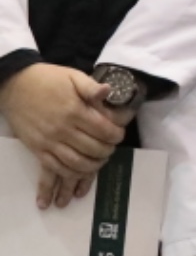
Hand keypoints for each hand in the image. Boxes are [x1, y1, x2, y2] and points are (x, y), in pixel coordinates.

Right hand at [0, 64, 124, 205]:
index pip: (103, 130)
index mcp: (74, 111)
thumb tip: (110, 90)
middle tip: (111, 149)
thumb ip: (92, 87)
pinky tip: (77, 178)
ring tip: (99, 163)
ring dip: (91, 168)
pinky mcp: (37, 150)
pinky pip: (54, 169)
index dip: (116, 135)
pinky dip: (68, 177)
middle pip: (92, 149)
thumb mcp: (73, 77)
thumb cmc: (48, 80)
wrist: (15, 85)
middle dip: (107, 152)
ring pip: (75, 164)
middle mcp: (62, 130)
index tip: (119, 135)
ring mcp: (48, 142)